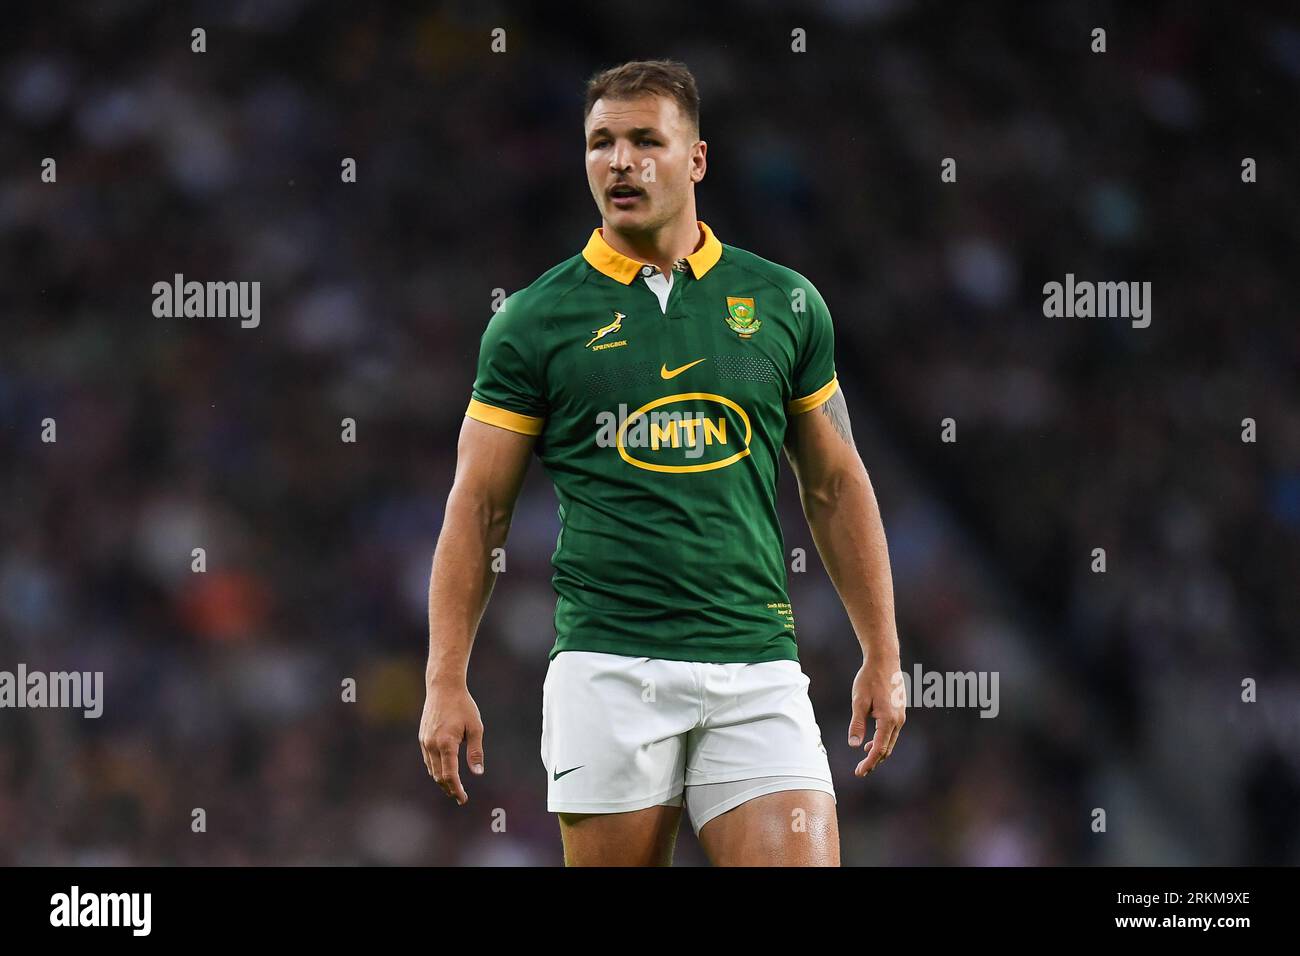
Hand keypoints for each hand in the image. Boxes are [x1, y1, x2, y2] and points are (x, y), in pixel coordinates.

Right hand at [419, 679, 484, 804]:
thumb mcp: (476, 728)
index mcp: (446, 743)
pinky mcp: (422, 737)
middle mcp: (432, 744)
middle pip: (439, 776)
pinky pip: (428, 760)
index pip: (450, 774)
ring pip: (432, 769)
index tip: (463, 799)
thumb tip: (477, 773)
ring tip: (453, 788)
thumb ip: (476, 752)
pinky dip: (435, 769)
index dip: (456, 789)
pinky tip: (444, 772)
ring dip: (441, 780)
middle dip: (449, 788)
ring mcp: (425, 741)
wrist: (443, 687)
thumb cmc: (463, 706)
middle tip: (460, 797)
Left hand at [847, 659, 904, 776]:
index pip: (879, 749)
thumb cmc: (869, 679)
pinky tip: (872, 741)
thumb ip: (857, 724)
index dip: (869, 763)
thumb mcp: (858, 701)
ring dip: (878, 751)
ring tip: (864, 759)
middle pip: (887, 749)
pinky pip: (892, 732)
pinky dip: (883, 740)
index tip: (859, 772)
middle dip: (874, 761)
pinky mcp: (899, 711)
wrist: (884, 660)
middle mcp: (898, 721)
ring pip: (890, 741)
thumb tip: (854, 745)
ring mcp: (901, 716)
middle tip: (860, 771)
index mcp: (888, 720)